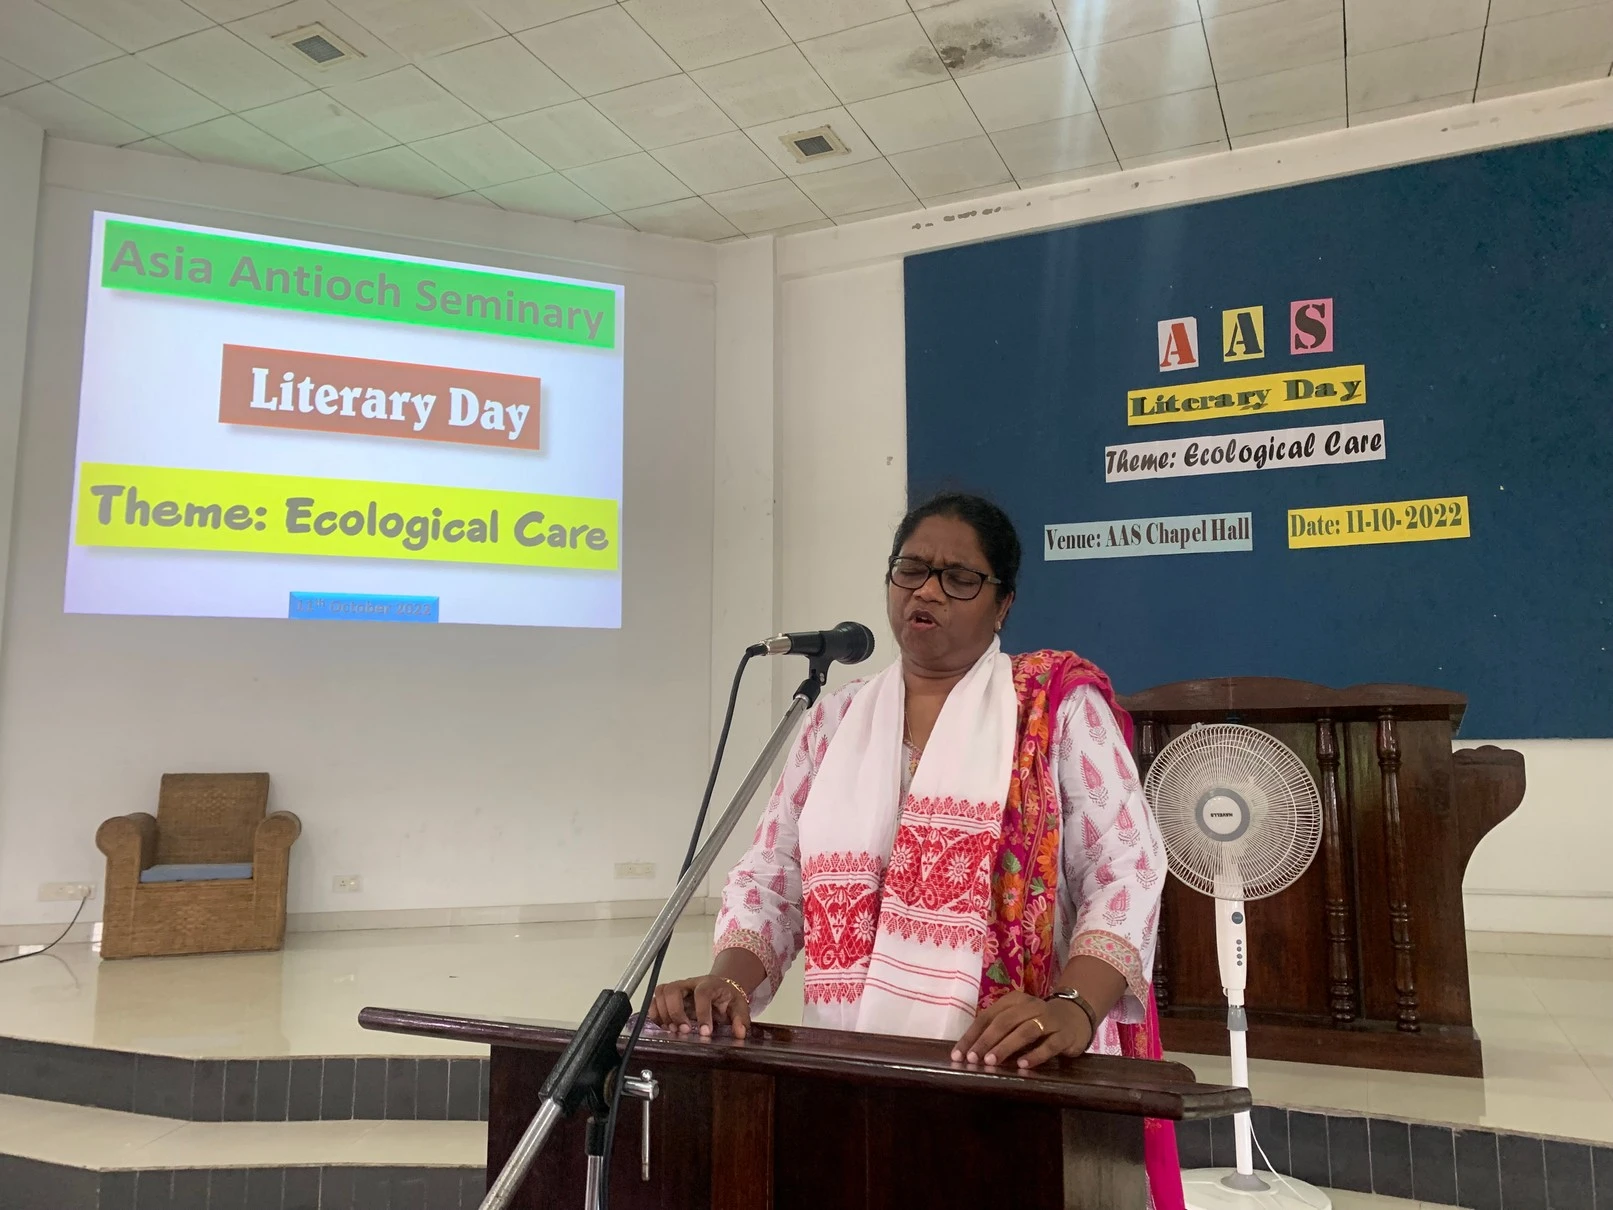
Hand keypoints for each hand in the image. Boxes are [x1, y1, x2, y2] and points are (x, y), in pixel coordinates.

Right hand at [646, 975, 752, 1038]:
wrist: (720, 988)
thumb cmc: (727, 997)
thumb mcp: (739, 1006)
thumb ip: (741, 1019)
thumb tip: (740, 1033)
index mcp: (709, 984)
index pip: (702, 993)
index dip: (702, 1013)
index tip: (705, 1032)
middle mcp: (690, 983)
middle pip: (674, 989)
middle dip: (676, 1012)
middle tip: (684, 1030)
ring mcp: (678, 988)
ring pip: (661, 992)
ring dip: (663, 1013)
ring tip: (673, 1029)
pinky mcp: (669, 996)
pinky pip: (655, 999)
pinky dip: (655, 1013)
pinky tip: (663, 1026)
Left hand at [952, 990, 1092, 1069]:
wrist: (1076, 1017)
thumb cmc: (1037, 1022)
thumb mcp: (1017, 1020)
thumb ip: (997, 1031)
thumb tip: (969, 1052)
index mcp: (1014, 1000)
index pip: (988, 1016)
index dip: (972, 1035)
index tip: (958, 1055)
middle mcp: (1031, 1006)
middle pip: (1004, 1022)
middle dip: (986, 1041)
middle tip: (973, 1059)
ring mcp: (1049, 1020)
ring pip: (1025, 1031)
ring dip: (1006, 1046)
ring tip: (991, 1061)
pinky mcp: (1065, 1035)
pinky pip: (1049, 1044)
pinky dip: (1035, 1055)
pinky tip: (1023, 1066)